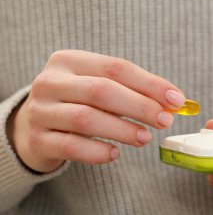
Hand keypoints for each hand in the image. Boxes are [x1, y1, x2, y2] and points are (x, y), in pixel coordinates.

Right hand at [7, 50, 184, 172]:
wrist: (33, 125)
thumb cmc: (78, 103)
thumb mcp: (99, 88)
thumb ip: (132, 91)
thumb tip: (172, 103)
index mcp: (69, 61)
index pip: (116, 67)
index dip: (150, 84)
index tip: (176, 100)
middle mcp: (51, 82)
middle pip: (101, 90)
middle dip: (139, 106)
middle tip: (165, 121)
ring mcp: (40, 111)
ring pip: (86, 119)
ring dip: (122, 130)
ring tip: (145, 138)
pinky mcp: (37, 140)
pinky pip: (72, 147)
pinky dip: (98, 152)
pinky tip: (115, 153)